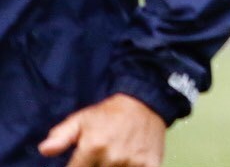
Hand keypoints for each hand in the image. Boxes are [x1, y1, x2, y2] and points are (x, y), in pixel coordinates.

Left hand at [39, 94, 165, 166]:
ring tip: (112, 160)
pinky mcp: (150, 165)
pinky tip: (127, 164)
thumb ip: (61, 136)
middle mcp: (113, 157)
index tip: (81, 163)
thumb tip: (45, 150)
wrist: (146, 103)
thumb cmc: (110, 114)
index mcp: (94, 147)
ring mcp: (134, 162)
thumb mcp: (82, 119)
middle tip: (98, 159)